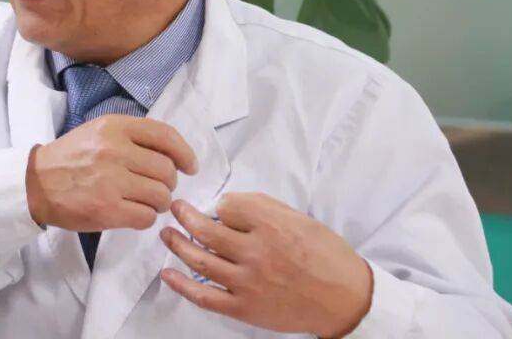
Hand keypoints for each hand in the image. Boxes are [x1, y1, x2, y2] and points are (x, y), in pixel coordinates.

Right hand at [25, 115, 197, 231]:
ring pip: (161, 196)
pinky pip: (147, 217)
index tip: (189, 166)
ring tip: (143, 201)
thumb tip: (174, 155)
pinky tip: (133, 213)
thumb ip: (133, 136)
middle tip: (154, 188)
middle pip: (166, 171)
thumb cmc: (70, 157)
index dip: (185, 153)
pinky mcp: (107, 209)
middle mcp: (114, 150)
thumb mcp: (99, 131)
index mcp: (114, 127)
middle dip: (167, 183)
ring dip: (158, 202)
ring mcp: (111, 181)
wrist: (35, 183)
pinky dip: (145, 218)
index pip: (165, 136)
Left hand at [159, 193, 372, 337]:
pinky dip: (180, 284)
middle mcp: (255, 252)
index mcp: (271, 226)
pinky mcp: (244, 307)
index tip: (218, 207)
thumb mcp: (299, 219)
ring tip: (166, 233)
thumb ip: (262, 208)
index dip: (220, 204)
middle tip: (175, 208)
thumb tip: (227, 205)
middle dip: (184, 215)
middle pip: (205, 229)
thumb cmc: (324, 255)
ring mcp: (247, 282)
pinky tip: (167, 273)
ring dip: (176, 243)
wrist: (344, 299)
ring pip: (198, 259)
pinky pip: (204, 295)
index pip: (226, 205)